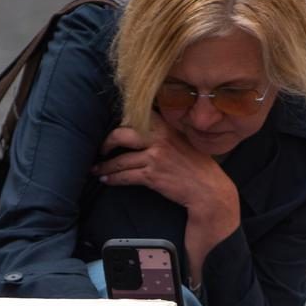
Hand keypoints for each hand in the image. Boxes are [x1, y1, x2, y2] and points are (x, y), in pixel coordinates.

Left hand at [93, 125, 239, 280]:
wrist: (208, 190)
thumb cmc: (196, 167)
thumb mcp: (182, 141)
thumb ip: (163, 134)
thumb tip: (141, 131)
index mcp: (166, 127)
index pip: (138, 115)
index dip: (121, 120)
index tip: (113, 127)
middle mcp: (159, 138)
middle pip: (121, 134)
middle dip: (106, 142)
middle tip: (101, 149)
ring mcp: (155, 157)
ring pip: (120, 159)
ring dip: (105, 165)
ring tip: (97, 169)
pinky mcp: (152, 175)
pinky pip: (125, 176)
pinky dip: (113, 178)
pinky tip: (107, 180)